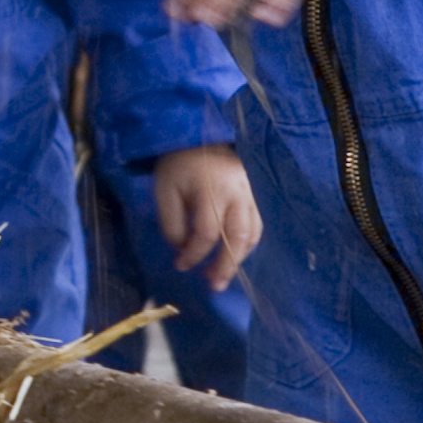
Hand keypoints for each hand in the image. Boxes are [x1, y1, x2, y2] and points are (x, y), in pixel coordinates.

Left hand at [151, 145, 261, 291]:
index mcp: (211, 190)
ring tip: (223, 277)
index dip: (194, 254)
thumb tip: (182, 248)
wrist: (201, 136)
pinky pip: (257, 225)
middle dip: (226, 266)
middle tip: (214, 286)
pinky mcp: (255, 196)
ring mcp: (250, 195)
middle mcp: (237, 194)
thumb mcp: (164, 189)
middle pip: (238, 237)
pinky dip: (247, 245)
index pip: (207, 233)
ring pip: (253, 234)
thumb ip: (172, 221)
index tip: (180, 265)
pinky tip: (234, 255)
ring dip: (239, 258)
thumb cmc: (179, 165)